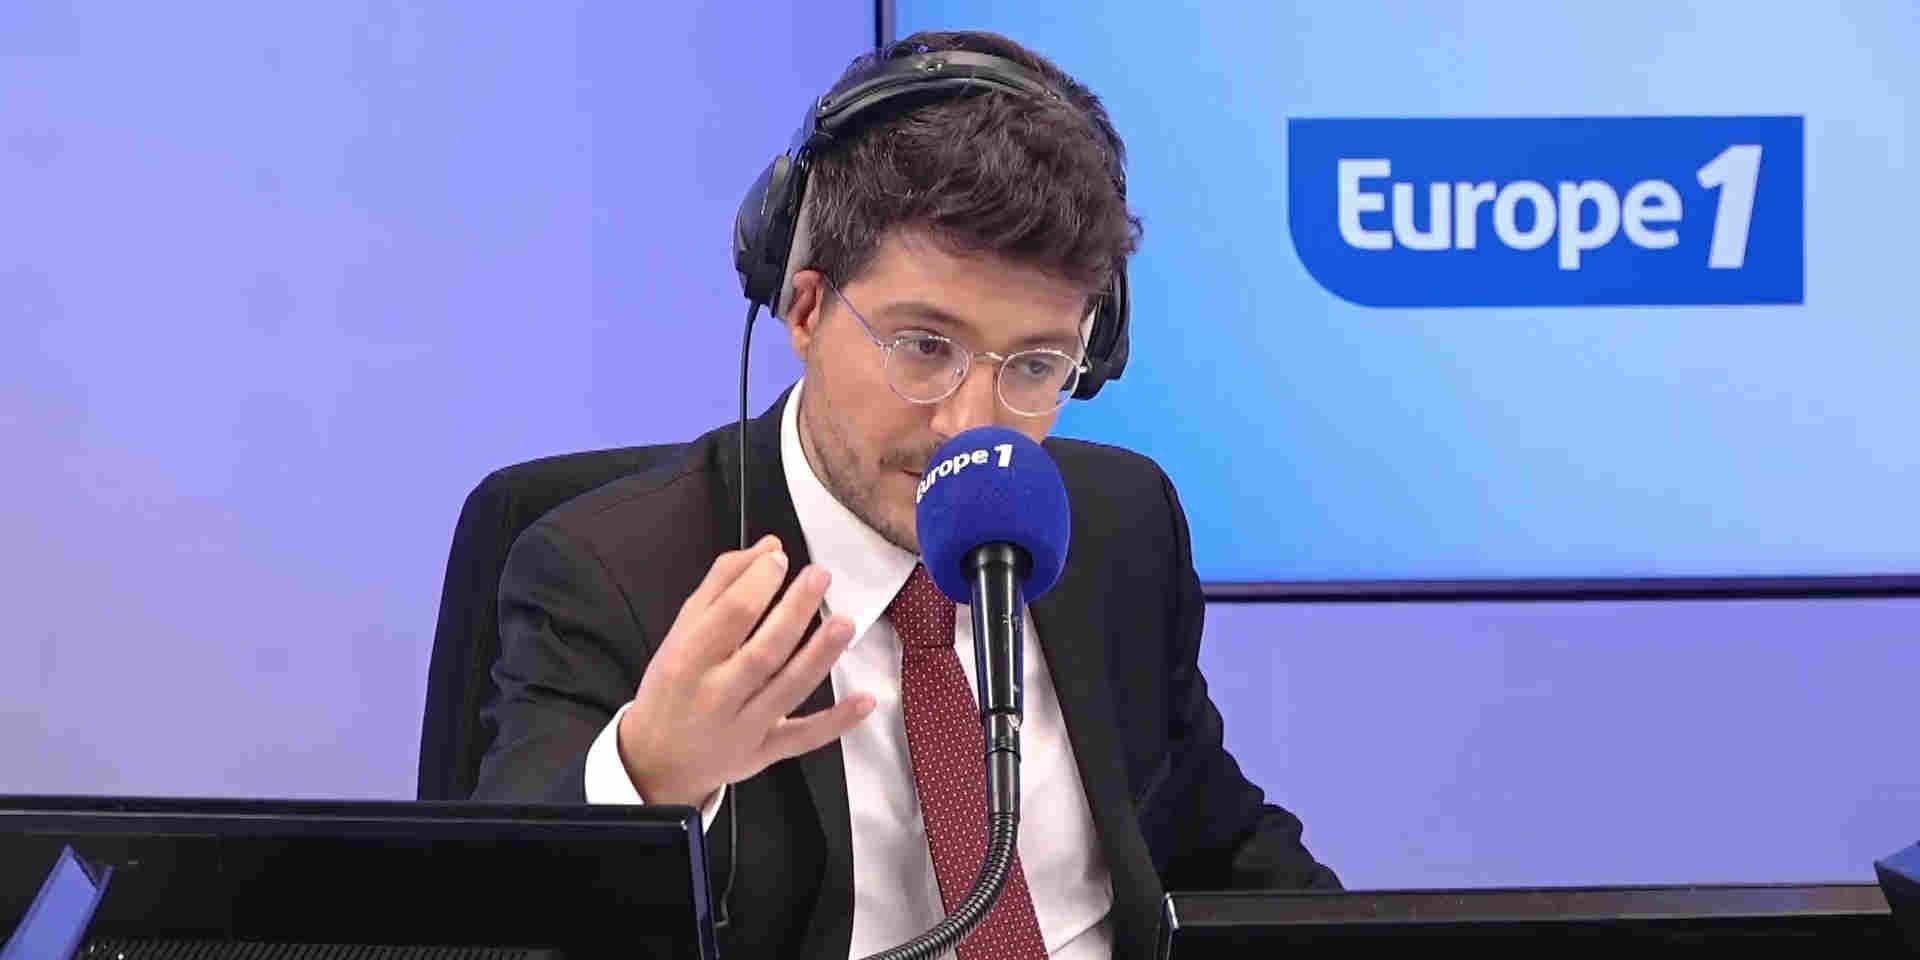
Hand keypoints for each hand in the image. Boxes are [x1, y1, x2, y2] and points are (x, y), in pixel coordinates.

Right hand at [616, 534, 874, 805]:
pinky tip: (865, 699)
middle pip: (763, 651)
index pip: (730, 615)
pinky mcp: (764, 752)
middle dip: (795, 612)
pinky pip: (803, 738)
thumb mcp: (682, 631)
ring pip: (787, 689)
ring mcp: (743, 728)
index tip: (780, 560)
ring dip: (820, 656)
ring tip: (844, 622)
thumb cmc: (674, 684)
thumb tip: (769, 547)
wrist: (658, 760)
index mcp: (689, 658)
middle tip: (820, 576)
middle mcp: (716, 695)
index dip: (759, 582)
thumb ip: (722, 585)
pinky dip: (836, 721)